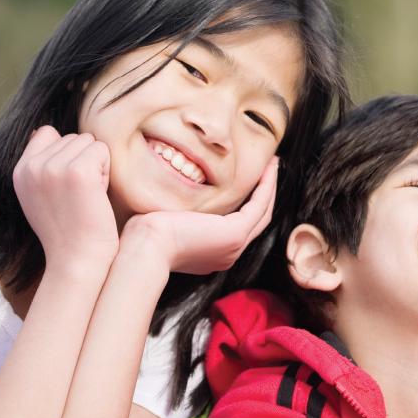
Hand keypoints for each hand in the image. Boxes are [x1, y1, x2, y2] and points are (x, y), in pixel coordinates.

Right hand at [12, 126, 118, 272]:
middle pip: (73, 137)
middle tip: (82, 195)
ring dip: (98, 166)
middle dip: (85, 161)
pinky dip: (107, 170)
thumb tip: (45, 131)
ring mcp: (54, 167)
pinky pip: (102, 150)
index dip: (68, 154)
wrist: (78, 257)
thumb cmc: (70, 230)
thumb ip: (41, 166)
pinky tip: (98, 193)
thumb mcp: (42, 195)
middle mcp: (33, 166)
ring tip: (90, 195)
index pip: (47, 133)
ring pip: (89, 142)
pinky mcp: (78, 171)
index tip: (69, 185)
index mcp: (21, 171)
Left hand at [121, 156, 278, 274]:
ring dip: (269, 186)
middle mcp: (228, 253)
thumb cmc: (144, 236)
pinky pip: (258, 206)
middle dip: (264, 193)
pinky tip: (268, 168)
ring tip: (272, 164)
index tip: (250, 178)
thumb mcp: (166, 224)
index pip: (239, 225)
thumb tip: (174, 199)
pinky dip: (266, 186)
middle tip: (269, 169)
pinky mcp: (235, 234)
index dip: (248, 201)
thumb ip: (178, 214)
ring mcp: (234, 246)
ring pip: (262, 212)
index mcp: (213, 253)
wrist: (145, 248)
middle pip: (256, 220)